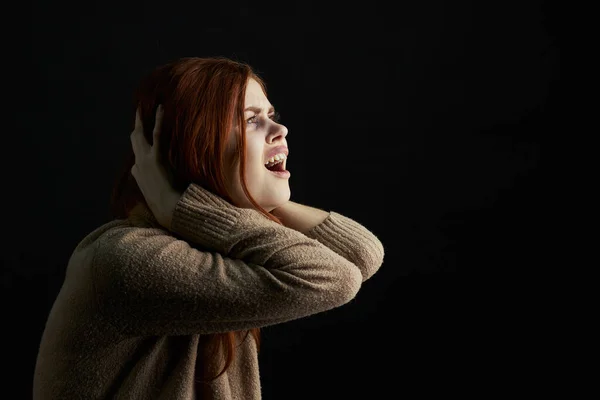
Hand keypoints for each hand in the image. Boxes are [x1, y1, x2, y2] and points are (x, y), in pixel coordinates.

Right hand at [130, 104, 181, 229]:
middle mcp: (138, 165)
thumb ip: (156, 186)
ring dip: (141, 120)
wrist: (167, 209)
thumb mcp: (156, 195)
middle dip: (136, 127)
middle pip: (134, 142)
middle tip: (138, 114)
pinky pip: (156, 135)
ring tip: (143, 107)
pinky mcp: (156, 158)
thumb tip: (158, 180)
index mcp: (138, 174)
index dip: (139, 149)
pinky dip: (158, 120)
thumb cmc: (166, 205)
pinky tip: (161, 108)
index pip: (136, 157)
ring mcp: (145, 160)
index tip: (142, 140)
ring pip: (140, 135)